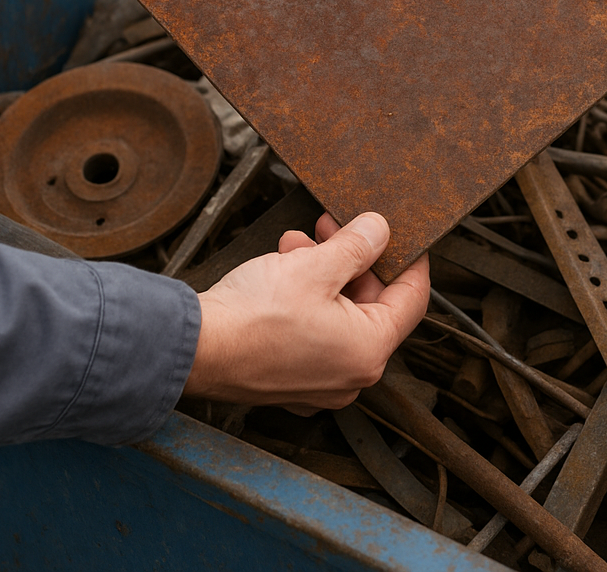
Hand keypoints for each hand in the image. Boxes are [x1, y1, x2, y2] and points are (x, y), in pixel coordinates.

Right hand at [183, 212, 429, 412]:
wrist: (194, 347)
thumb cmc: (251, 317)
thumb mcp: (315, 266)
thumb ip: (356, 245)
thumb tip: (380, 230)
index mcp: (369, 351)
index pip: (412, 299)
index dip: (410, 260)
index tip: (406, 237)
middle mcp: (351, 375)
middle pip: (371, 303)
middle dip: (352, 258)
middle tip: (335, 226)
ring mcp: (320, 381)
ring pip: (339, 312)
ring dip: (324, 271)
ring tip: (298, 243)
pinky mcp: (292, 377)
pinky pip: (314, 329)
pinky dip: (306, 297)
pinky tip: (284, 267)